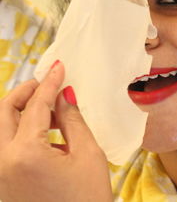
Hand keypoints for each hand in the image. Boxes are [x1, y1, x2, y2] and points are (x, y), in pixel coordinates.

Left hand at [0, 61, 112, 201]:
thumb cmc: (89, 197)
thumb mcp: (88, 154)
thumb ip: (73, 119)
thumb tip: (64, 93)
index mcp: (25, 154)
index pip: (36, 105)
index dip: (49, 82)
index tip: (58, 66)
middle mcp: (1, 162)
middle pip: (3, 111)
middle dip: (24, 92)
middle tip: (46, 85)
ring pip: (0, 128)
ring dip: (22, 112)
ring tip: (53, 113)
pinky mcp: (2, 182)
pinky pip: (5, 146)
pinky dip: (21, 132)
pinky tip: (47, 136)